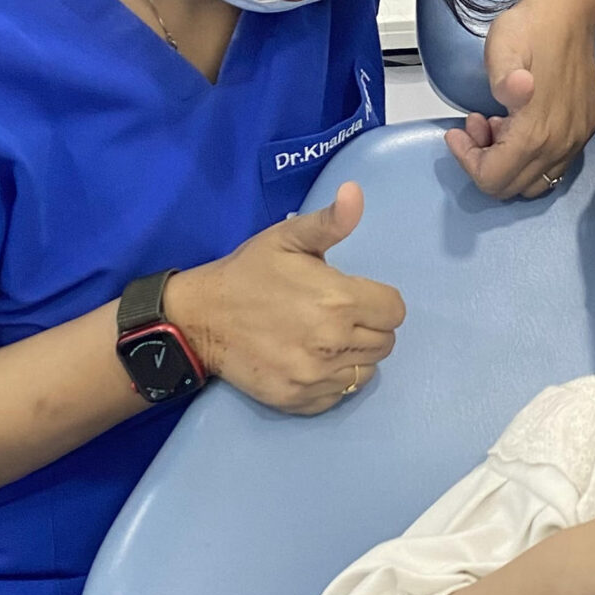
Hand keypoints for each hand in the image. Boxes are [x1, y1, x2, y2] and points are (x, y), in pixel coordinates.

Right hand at [168, 182, 405, 416]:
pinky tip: (311, 360)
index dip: (380, 302)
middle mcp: (333, 343)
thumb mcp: (288, 237)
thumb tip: (356, 194)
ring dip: (354, 355)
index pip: (394, 312)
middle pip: (385, 343)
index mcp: (338, 300)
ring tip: (325, 338)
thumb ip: (330, 221)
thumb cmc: (249, 273)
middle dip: (369, 328)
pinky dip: (333, 380)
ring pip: (366, 371)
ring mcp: (316, 376)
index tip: (356, 297)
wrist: (200, 319)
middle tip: (338, 316)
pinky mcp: (300, 401)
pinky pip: (339, 394)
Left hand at [445, 0, 594, 200]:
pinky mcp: (583, 131)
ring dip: (507, 162)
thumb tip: (513, 91)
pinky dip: (528, 157)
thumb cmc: (530, 29)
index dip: (467, 160)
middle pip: (511, 187)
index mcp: (537, 131)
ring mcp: (575, 140)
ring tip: (497, 124)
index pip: (493, 179)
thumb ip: (503, 77)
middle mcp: (560, 145)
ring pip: (533, 182)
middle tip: (476, 124)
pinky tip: (519, 124)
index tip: (457, 132)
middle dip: (484, 162)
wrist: (569, 12)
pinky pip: (552, 167)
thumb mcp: (504, 48)